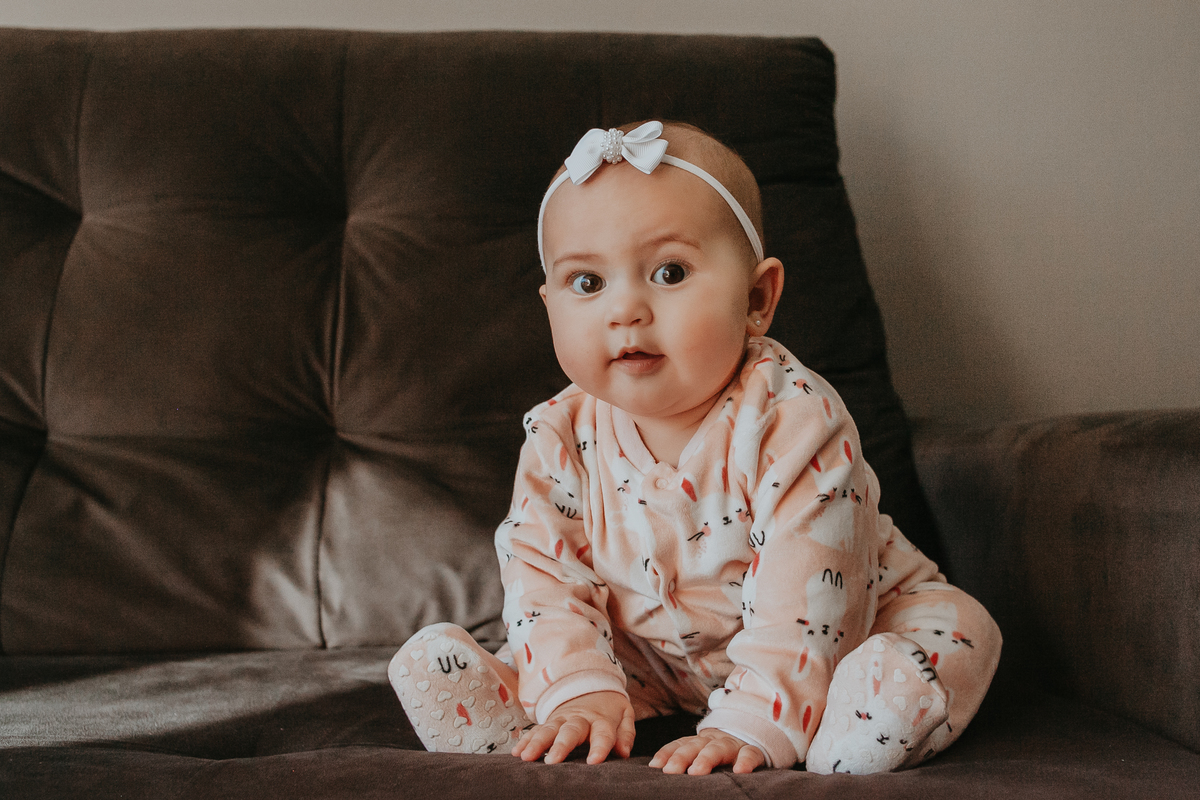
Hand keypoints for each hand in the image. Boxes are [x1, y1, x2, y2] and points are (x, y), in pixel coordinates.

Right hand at [511, 691, 634, 764]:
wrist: (591, 684)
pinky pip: (536, 730)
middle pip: (571, 732)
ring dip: (537, 743)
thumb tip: (624, 752)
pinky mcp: (550, 721)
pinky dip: (526, 740)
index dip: (599, 747)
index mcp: (602, 719)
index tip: (594, 761)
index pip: (603, 734)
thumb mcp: (625, 714)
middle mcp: (580, 719)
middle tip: (552, 761)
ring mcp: (562, 719)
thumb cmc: (610, 708)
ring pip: (549, 730)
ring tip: (527, 757)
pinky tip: (517, 752)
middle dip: (561, 746)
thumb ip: (626, 733)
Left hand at [649, 729, 765, 774]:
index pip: (680, 744)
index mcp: (698, 742)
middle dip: (681, 757)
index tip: (655, 766)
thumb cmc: (721, 756)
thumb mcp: (702, 755)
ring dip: (707, 758)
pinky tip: (740, 771)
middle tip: (671, 771)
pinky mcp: (753, 751)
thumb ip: (686, 763)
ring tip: (697, 771)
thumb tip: (658, 773)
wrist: (754, 735)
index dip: (666, 753)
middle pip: (695, 746)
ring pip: (719, 748)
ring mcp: (733, 745)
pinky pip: (750, 754)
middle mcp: (713, 741)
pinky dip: (745, 761)